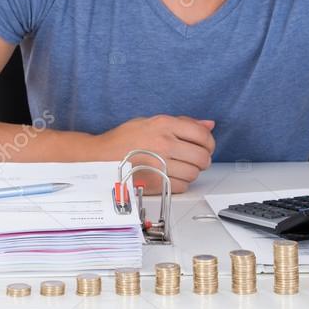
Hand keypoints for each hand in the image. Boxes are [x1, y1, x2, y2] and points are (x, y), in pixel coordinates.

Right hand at [96, 114, 215, 193]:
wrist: (99, 158)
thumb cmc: (123, 140)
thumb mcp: (150, 122)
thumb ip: (182, 123)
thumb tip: (209, 125)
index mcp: (164, 125)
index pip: (202, 134)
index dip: (208, 143)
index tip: (205, 146)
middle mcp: (164, 143)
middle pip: (202, 156)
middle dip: (202, 159)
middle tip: (194, 159)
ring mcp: (160, 164)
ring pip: (194, 173)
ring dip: (191, 172)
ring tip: (179, 168)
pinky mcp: (155, 183)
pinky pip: (182, 186)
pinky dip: (180, 184)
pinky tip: (170, 177)